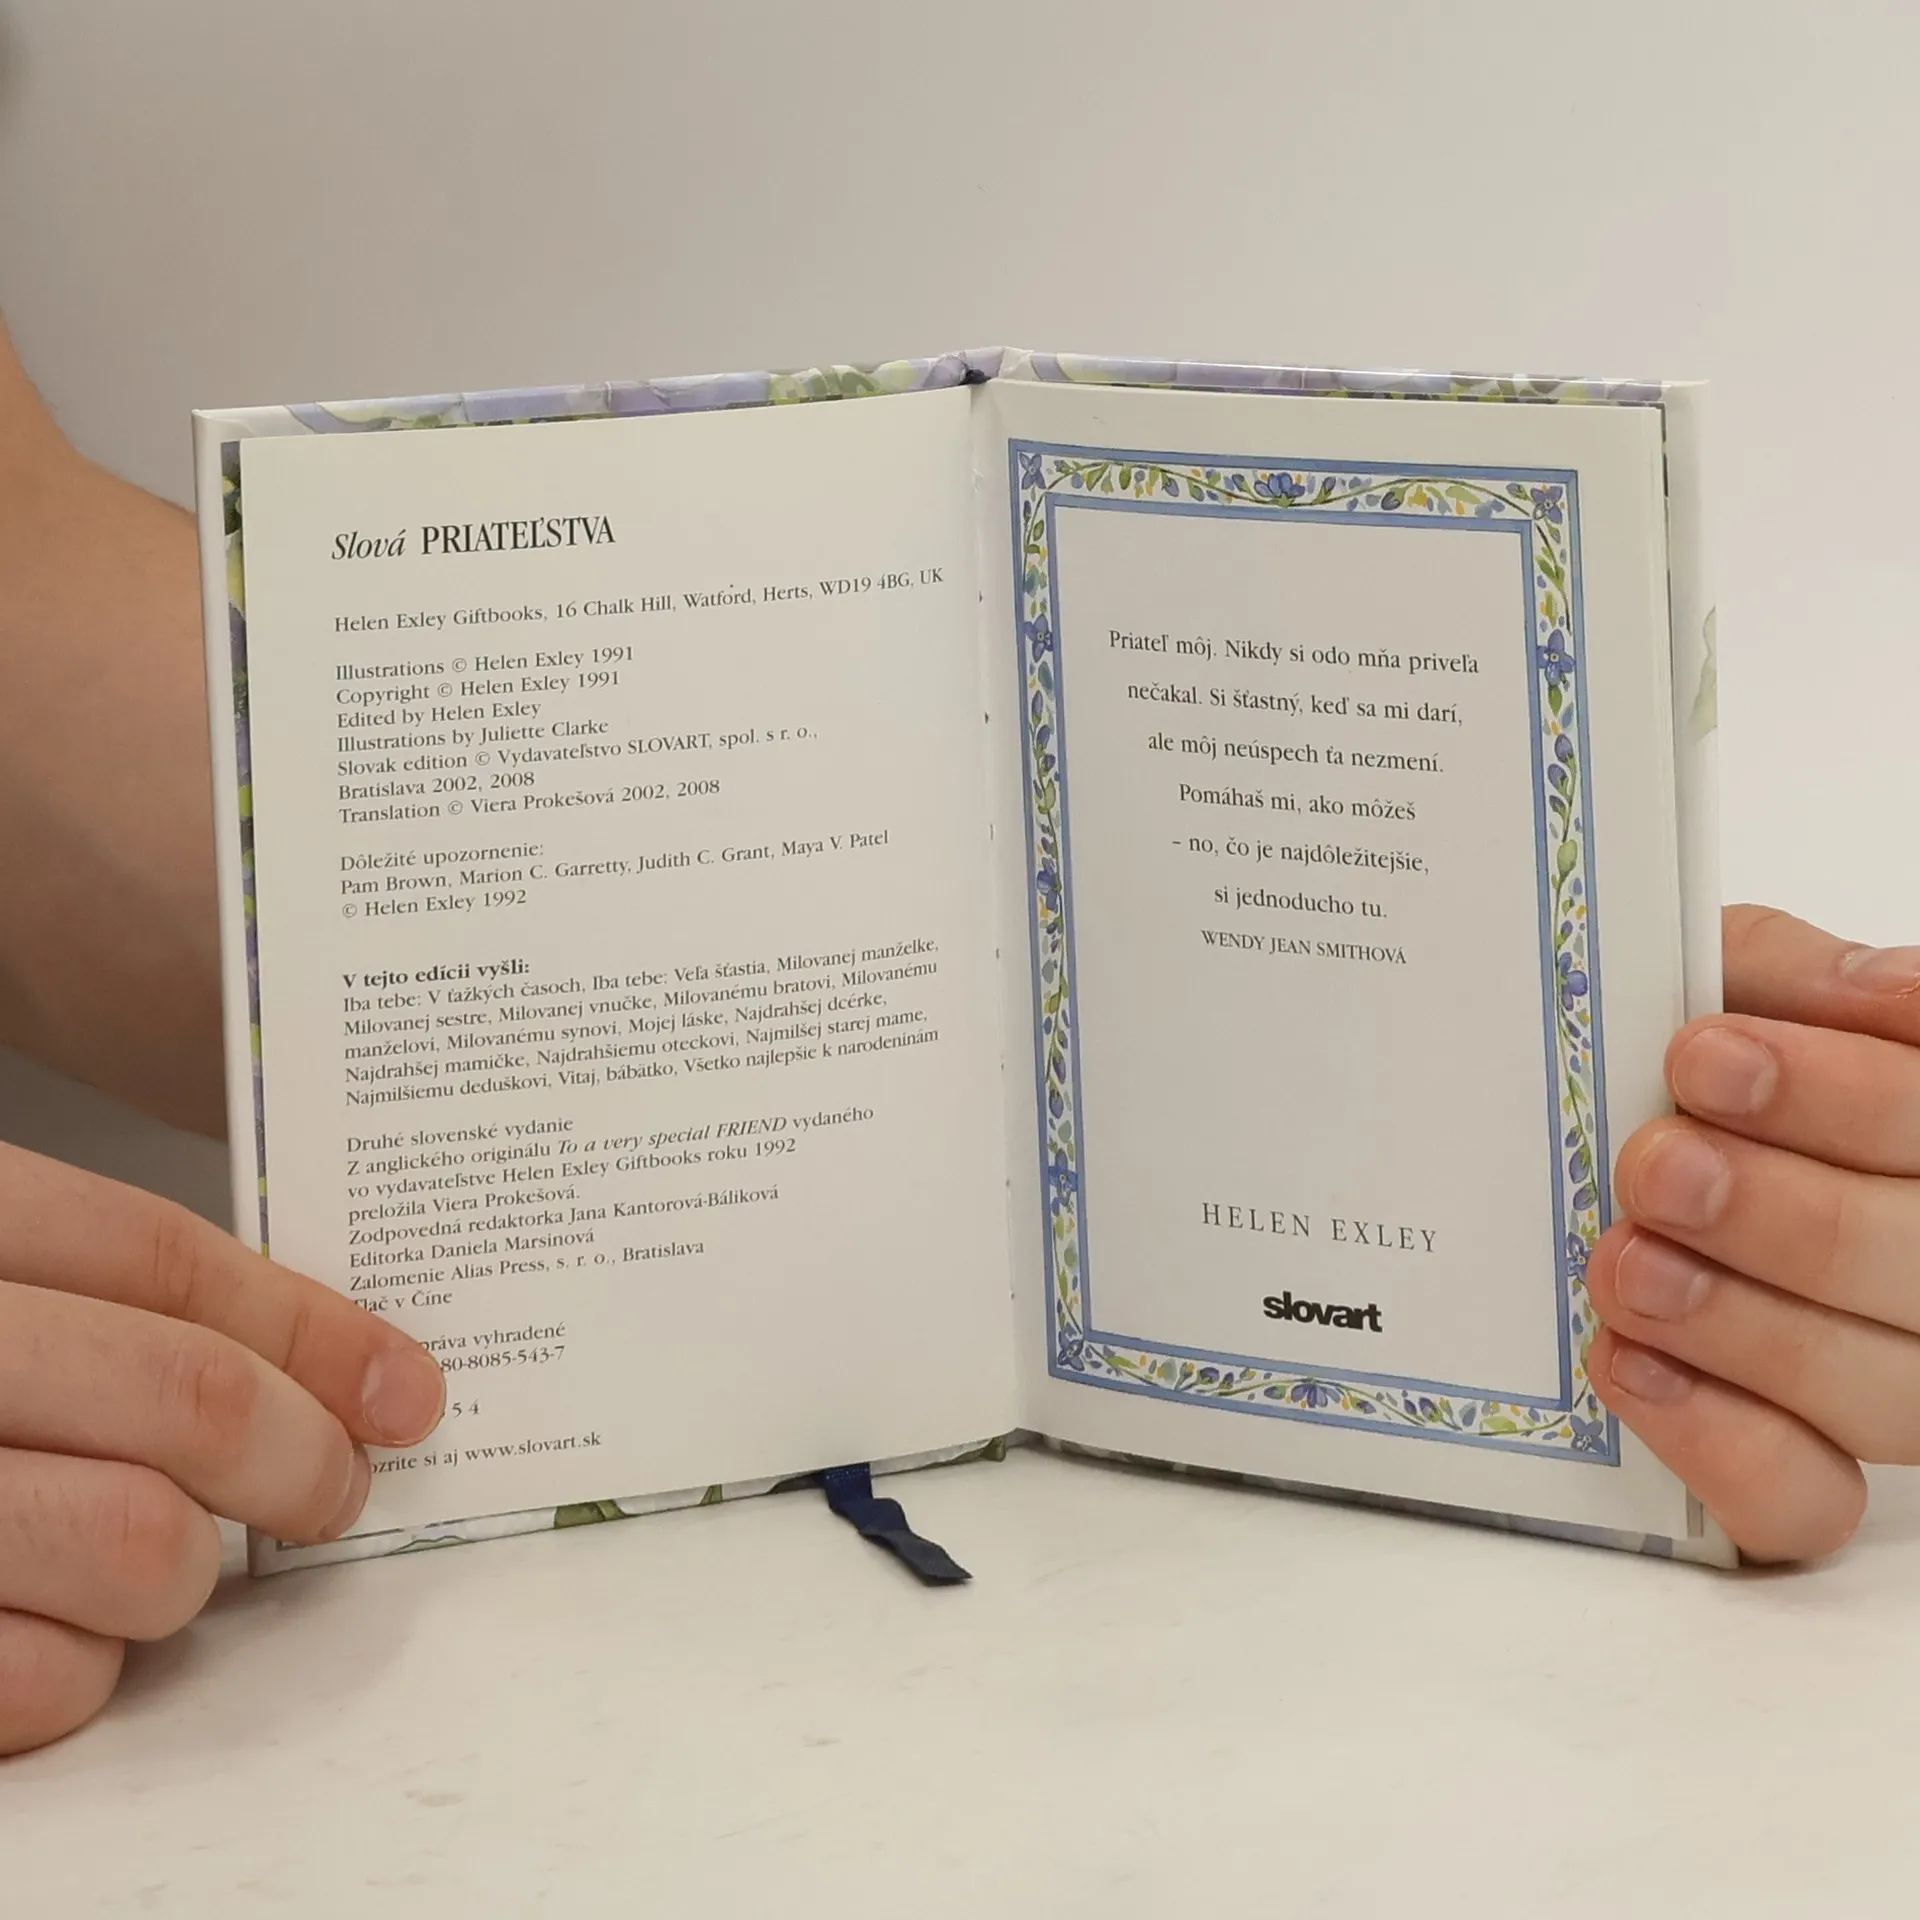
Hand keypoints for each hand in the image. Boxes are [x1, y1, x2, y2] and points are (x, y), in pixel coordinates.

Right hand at [0, 1145, 443, 1753]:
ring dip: (184, 1572)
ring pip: (136, 1550)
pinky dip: (80, 1672)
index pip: (166, 1263)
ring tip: (164, 1560)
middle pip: (184, 1402)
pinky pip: (42, 1683)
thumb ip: (95, 1298)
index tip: (403, 1387)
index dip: (313, 1327)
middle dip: (301, 1459)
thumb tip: (332, 1367)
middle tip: (332, 1489)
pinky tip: (55, 1633)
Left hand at [1588, 904, 1919, 1561]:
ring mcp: (1886, 1375)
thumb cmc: (1703, 1055)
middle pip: (1919, 1266)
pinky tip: (1627, 1364)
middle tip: (1656, 1170)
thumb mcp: (1738, 982)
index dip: (1838, 1097)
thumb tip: (1884, 994)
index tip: (1704, 1058)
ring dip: (1742, 1327)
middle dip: (1782, 1217)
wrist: (1626, 1137)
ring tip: (1627, 1264)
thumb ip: (1794, 974)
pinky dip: (1719, 1441)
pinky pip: (1804, 1502)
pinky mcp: (1804, 1464)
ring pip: (1879, 1391)